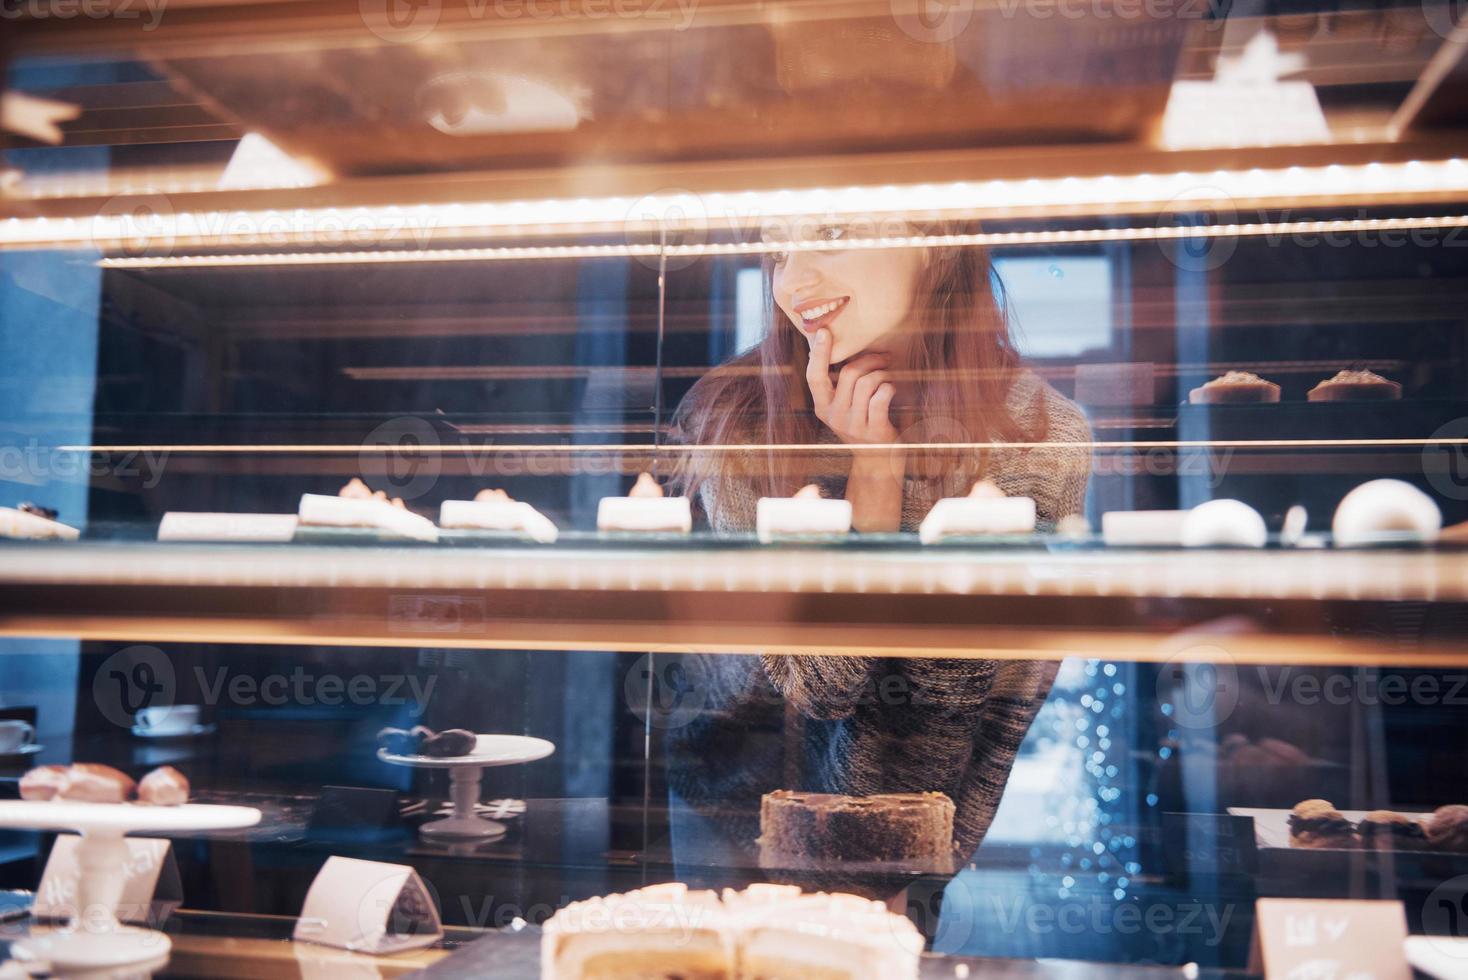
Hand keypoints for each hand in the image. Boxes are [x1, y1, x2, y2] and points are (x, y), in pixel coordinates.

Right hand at [805, 329, 898, 444]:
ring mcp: (853, 425)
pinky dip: (889, 387)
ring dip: (883, 373)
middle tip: (884, 358)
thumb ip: (839, 385)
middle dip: (870, 360)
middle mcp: (834, 416)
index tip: (824, 331)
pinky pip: (881, 395)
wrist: (878, 461)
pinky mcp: (874, 431)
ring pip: (867, 382)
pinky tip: (891, 390)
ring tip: (888, 376)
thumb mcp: (844, 407)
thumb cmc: (863, 424)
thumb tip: (836, 347)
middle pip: (848, 373)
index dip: (819, 353)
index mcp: (822, 407)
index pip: (814, 377)